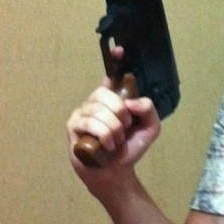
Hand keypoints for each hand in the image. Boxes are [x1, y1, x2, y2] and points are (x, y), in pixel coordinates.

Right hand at [66, 47, 160, 185]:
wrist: (116, 173)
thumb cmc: (129, 148)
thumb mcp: (150, 128)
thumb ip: (148, 110)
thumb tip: (132, 102)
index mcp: (113, 98)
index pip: (112, 74)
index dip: (114, 60)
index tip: (119, 49)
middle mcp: (95, 101)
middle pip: (105, 94)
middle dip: (120, 113)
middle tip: (124, 129)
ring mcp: (81, 113)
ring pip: (99, 111)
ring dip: (114, 130)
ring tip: (115, 142)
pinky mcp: (73, 127)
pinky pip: (90, 124)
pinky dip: (104, 136)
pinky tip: (106, 147)